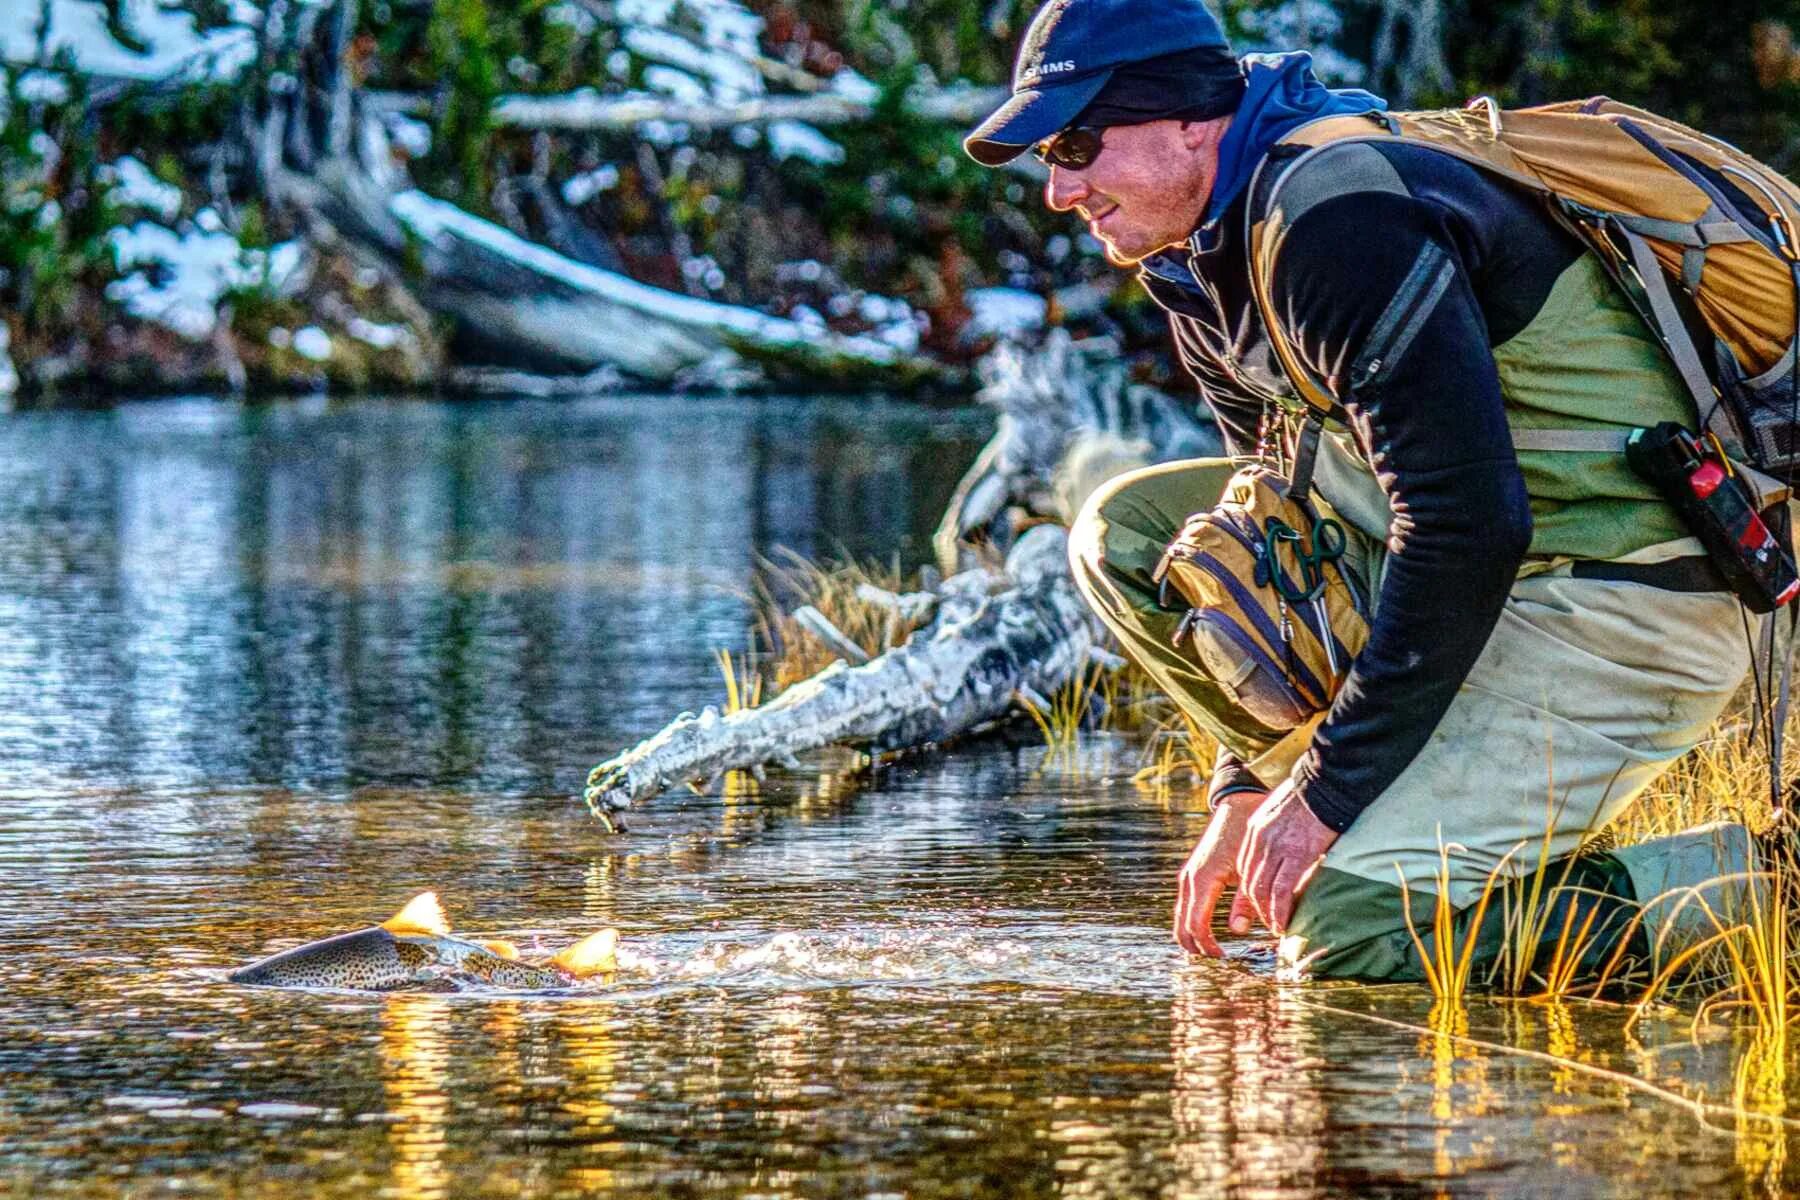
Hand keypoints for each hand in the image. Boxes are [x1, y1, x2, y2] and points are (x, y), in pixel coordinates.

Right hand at [1173, 790, 1265, 956]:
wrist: (1237, 805)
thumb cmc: (1247, 835)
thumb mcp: (1250, 871)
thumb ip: (1245, 902)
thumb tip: (1237, 930)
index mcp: (1203, 879)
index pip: (1196, 924)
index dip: (1208, 947)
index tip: (1225, 959)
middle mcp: (1189, 879)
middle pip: (1181, 925)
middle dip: (1196, 947)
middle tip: (1218, 963)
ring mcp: (1188, 876)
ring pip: (1181, 917)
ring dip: (1193, 937)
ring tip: (1214, 952)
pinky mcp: (1193, 874)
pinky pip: (1187, 906)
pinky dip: (1193, 923)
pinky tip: (1209, 933)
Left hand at [1231, 779, 1337, 936]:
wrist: (1327, 783)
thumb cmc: (1312, 796)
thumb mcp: (1281, 812)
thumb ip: (1276, 832)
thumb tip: (1284, 851)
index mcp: (1256, 829)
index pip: (1245, 868)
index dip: (1253, 890)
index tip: (1262, 903)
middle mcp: (1260, 840)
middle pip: (1250, 883)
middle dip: (1258, 907)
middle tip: (1270, 921)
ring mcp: (1277, 848)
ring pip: (1263, 891)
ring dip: (1269, 914)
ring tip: (1278, 927)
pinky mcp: (1297, 855)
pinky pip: (1282, 891)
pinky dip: (1280, 911)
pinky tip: (1285, 923)